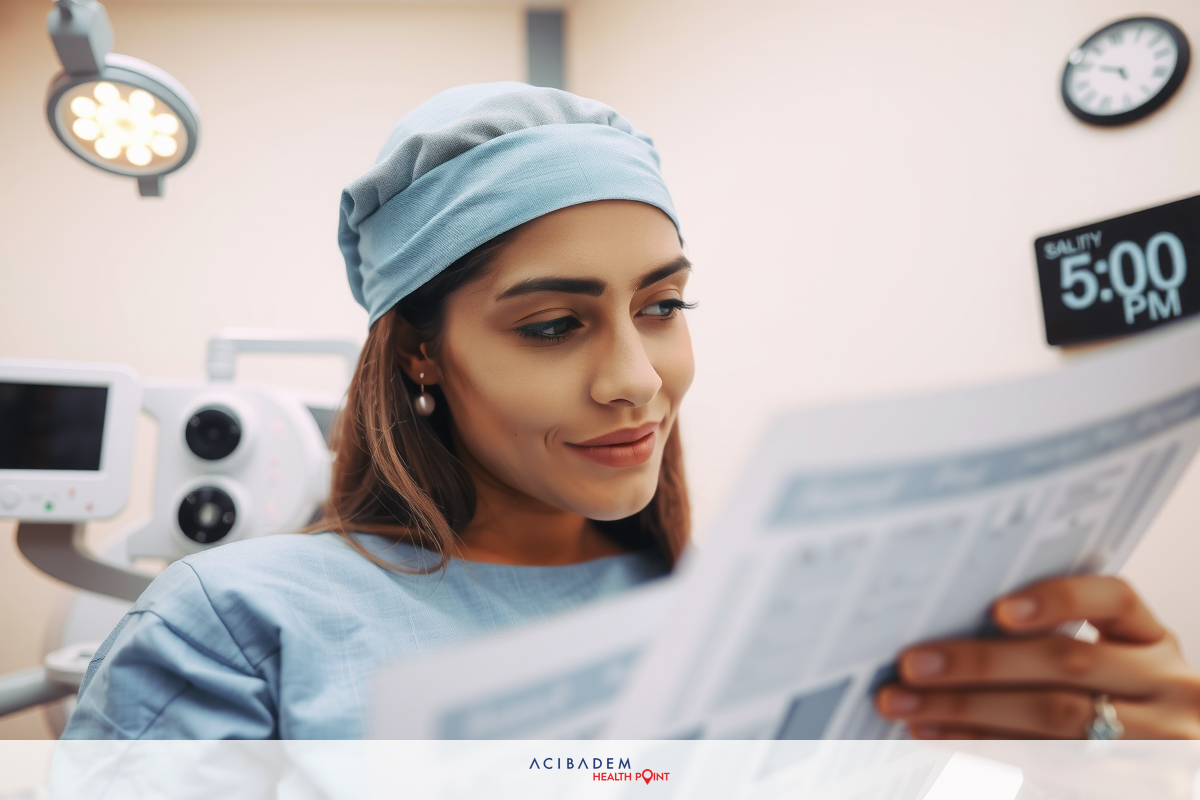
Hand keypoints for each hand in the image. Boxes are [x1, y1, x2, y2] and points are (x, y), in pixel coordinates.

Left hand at [874, 576, 1199, 737]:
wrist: (1167, 768)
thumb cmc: (1121, 710)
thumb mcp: (1113, 671)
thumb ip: (1055, 645)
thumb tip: (947, 629)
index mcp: (1154, 642)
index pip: (1113, 600)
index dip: (1057, 600)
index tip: (996, 610)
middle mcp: (1168, 687)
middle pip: (1067, 663)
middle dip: (979, 663)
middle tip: (911, 665)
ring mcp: (1163, 744)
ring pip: (1054, 721)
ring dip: (969, 714)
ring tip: (910, 709)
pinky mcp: (1140, 789)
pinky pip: (1051, 767)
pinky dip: (989, 753)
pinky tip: (944, 744)